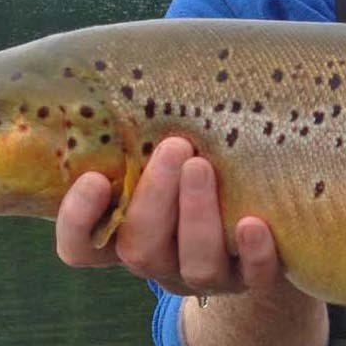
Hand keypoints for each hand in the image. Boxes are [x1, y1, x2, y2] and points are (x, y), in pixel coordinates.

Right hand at [54, 135, 284, 297]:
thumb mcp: (164, 149)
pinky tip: (254, 222)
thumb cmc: (198, 158)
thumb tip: (122, 65)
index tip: (95, 179)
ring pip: (194, 265)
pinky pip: (253, 278)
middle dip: (154, 199)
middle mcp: (162, 261)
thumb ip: (140, 128)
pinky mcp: (253, 279)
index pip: (81, 247)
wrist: (266, 205)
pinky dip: (254, 253)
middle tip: (175, 147)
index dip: (79, 222)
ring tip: (203, 166)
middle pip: (140, 250)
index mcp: (126, 233)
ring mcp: (207, 274)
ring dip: (197, 216)